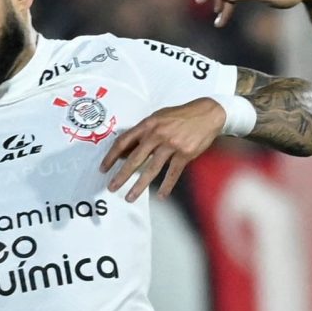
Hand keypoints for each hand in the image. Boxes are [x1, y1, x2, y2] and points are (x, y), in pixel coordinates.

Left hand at [99, 97, 228, 198]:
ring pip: (152, 169)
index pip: (124, 142)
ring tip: (130, 197)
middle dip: (122, 175)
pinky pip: (173, 173)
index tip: (104, 168)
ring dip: (139, 186)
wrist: (207, 114)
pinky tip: (160, 196)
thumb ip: (142, 134)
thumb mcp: (158, 118)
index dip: (112, 156)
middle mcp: (157, 135)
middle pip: (135, 159)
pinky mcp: (185, 154)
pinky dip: (166, 186)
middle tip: (112, 187)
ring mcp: (171, 145)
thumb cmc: (180, 116)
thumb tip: (125, 152)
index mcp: (148, 125)